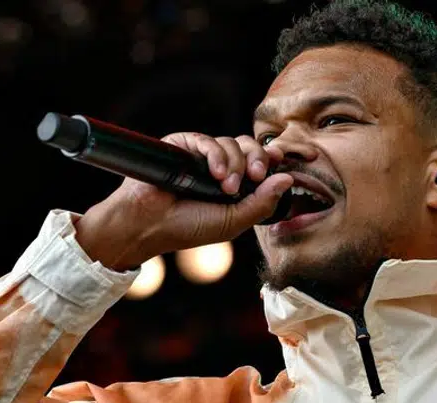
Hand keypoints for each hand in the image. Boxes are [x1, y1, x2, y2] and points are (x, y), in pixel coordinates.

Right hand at [74, 133, 294, 269]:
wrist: (149, 225)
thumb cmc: (189, 227)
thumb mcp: (234, 221)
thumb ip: (262, 202)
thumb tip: (287, 178)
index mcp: (235, 184)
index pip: (259, 163)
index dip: (270, 158)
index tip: (279, 160)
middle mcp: (220, 167)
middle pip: (249, 147)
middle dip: (258, 159)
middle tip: (256, 176)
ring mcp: (201, 156)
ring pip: (232, 143)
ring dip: (235, 164)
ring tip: (226, 187)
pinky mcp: (182, 146)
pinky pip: (207, 140)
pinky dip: (217, 155)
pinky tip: (217, 174)